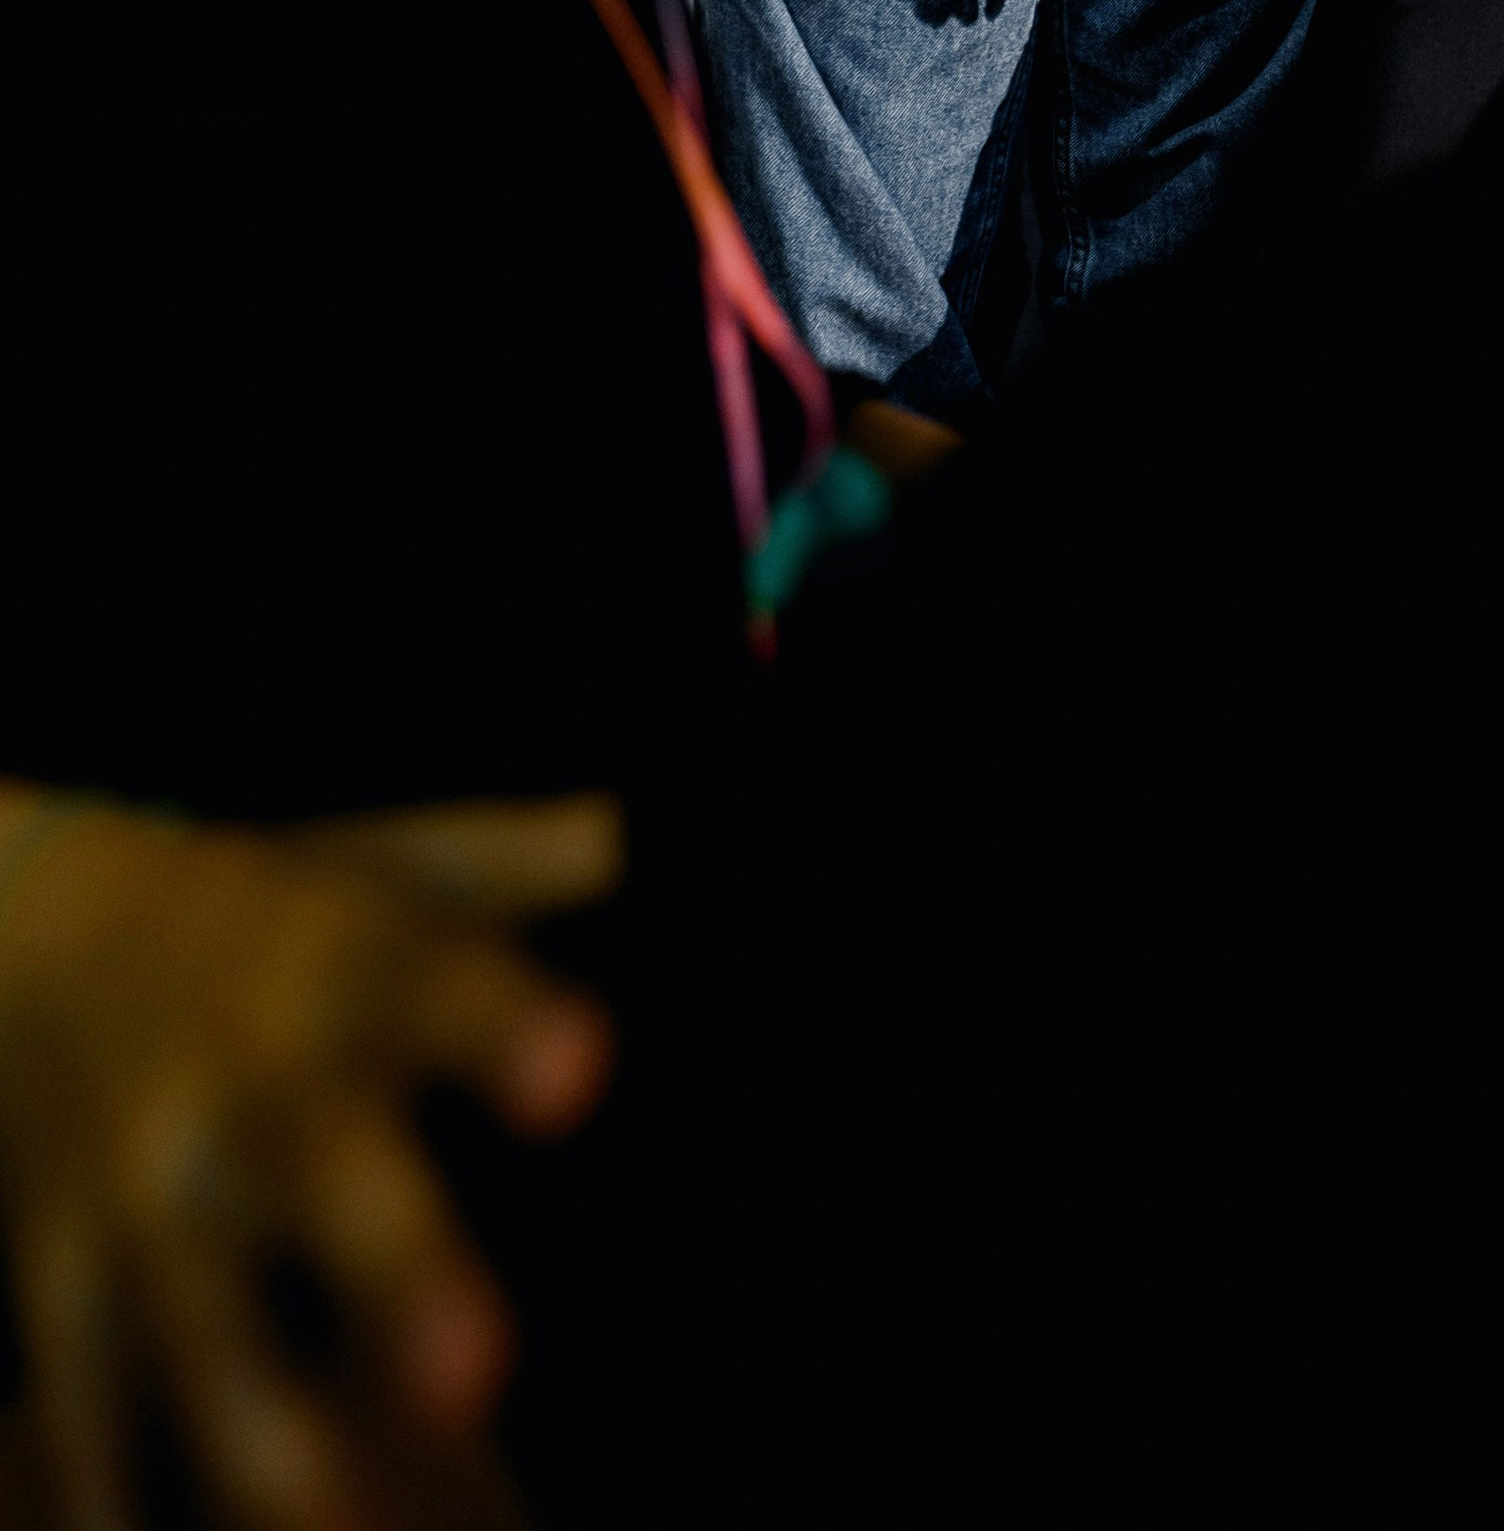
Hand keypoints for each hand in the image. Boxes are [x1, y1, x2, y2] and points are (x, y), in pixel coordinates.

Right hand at [0, 788, 619, 1530]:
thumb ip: (520, 860)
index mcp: (339, 966)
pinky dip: (116, 1505)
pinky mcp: (59, 1294)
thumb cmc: (268, 914)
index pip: (435, 982)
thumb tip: (651, 829)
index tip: (582, 1070)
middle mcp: (242, 1088)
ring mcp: (140, 1202)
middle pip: (325, 1177)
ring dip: (269, 1442)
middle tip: (483, 1375)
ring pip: (202, 1334)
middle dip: (401, 1274)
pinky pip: (87, 1418)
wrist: (20, 933)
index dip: (506, 1028)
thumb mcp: (390, 862)